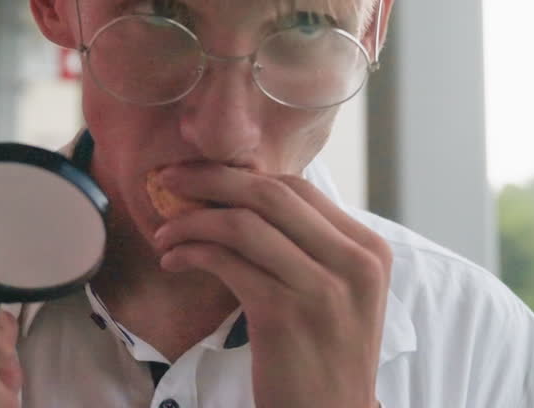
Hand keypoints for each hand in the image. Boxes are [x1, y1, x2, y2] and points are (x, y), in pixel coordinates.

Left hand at [153, 166, 390, 407]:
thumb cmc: (324, 357)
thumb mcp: (338, 293)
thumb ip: (308, 246)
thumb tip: (243, 197)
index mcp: (368, 249)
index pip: (299, 188)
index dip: (242, 177)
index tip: (202, 178)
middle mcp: (353, 263)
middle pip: (271, 194)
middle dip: (211, 180)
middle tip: (169, 180)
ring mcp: (321, 288)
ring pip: (242, 224)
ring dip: (192, 221)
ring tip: (166, 233)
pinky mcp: (284, 314)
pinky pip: (226, 262)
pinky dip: (192, 253)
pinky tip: (174, 260)